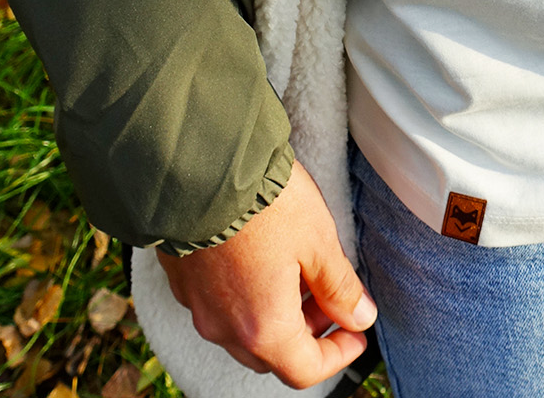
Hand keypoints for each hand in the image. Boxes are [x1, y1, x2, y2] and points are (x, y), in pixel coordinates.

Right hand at [157, 161, 374, 388]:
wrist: (200, 172)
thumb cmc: (265, 206)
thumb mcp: (319, 243)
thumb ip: (340, 288)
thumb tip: (360, 317)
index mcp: (262, 328)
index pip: (304, 371)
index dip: (337, 356)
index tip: (356, 334)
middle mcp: (224, 328)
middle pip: (272, 355)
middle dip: (308, 335)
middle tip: (332, 301)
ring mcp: (198, 308)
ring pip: (244, 333)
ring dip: (278, 318)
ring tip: (304, 277)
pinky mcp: (184, 284)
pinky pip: (222, 309)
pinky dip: (250, 301)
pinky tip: (268, 265)